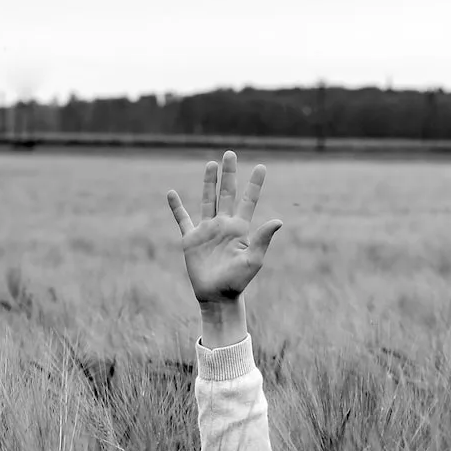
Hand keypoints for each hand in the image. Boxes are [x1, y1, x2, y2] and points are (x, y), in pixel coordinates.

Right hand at [166, 150, 281, 304]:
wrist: (217, 297)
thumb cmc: (238, 282)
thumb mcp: (253, 260)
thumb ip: (262, 239)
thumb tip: (278, 220)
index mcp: (240, 229)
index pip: (249, 200)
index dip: (254, 184)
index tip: (261, 166)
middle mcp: (224, 225)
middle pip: (227, 193)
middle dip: (229, 174)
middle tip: (230, 153)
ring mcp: (207, 230)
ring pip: (207, 200)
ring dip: (208, 182)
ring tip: (211, 164)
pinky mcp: (191, 239)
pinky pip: (182, 219)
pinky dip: (176, 207)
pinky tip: (172, 193)